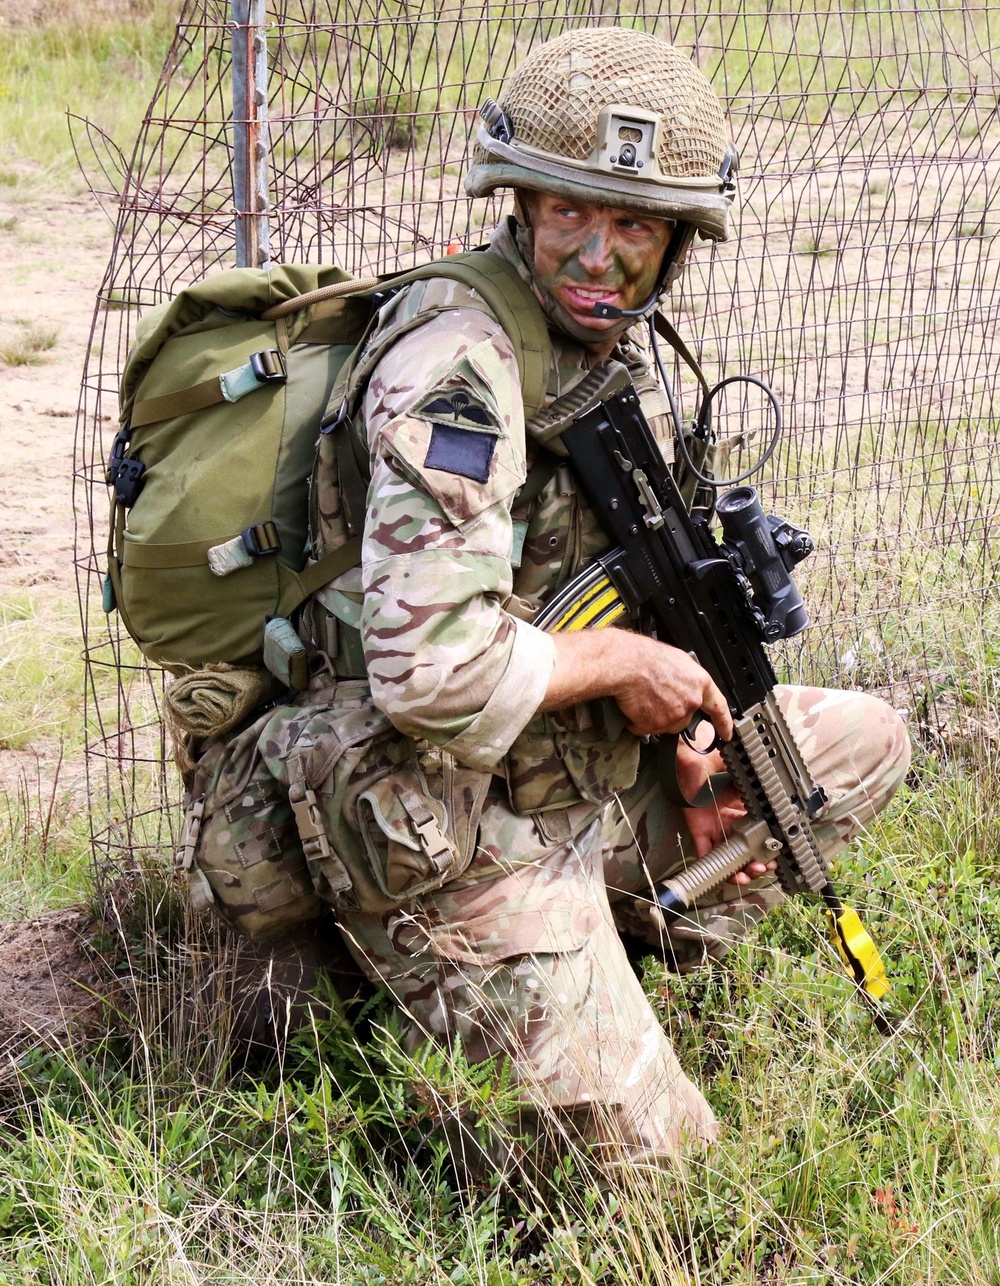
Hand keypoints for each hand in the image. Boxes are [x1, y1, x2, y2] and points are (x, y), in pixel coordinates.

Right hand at [541, 628, 733, 742]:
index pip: (719, 708)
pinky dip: (638, 722)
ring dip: (653, 717)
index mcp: (699, 683)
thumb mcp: (677, 661)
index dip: (724, 723)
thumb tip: (684, 687)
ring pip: (665, 725)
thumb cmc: (645, 657)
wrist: (626, 664)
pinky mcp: (657, 724)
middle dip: (671, 714)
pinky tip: (634, 706)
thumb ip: (687, 680)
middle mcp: (691, 701)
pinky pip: (647, 729)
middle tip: (655, 698)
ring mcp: (674, 714)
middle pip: (685, 719)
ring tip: (642, 698)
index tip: (726, 733)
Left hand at [675, 741, 775, 884]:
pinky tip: (728, 876)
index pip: (759, 836)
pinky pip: (706, 855)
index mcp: (743, 813)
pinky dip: (715, 868)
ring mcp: (715, 830)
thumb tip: (781, 804)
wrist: (694, 762)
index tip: (776, 857)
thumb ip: (758, 794)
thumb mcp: (744, 781)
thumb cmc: (718, 767)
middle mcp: (730, 824)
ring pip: (729, 858)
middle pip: (746, 851)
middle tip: (765, 867)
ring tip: (748, 875)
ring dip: (740, 871)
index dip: (768, 849)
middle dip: (757, 864)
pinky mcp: (700, 832)